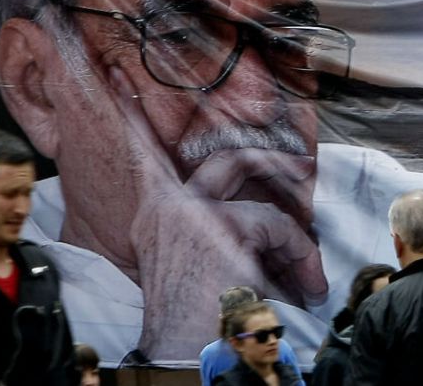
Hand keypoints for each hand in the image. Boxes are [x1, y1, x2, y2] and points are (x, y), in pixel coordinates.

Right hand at [109, 68, 327, 358]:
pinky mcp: (218, 227)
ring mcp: (192, 215)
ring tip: (309, 275)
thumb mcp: (195, 265)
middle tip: (302, 168)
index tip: (113, 72)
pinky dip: (301, 257)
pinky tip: (306, 285)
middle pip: (224, 160)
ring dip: (295, 242)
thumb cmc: (191, 318)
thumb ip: (214, 233)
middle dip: (268, 159)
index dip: (130, 113)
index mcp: (157, 214)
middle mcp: (168, 207)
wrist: (183, 350)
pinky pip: (278, 229)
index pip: (141, 152)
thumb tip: (258, 229)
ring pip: (262, 205)